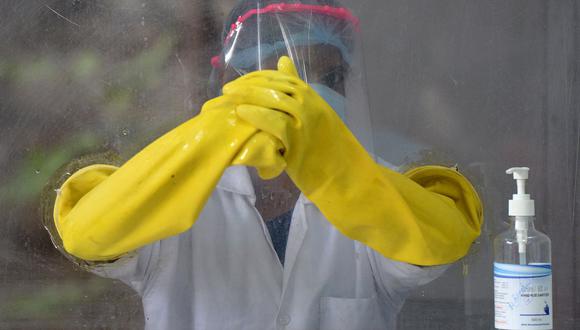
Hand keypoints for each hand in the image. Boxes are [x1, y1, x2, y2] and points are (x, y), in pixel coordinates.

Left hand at [223, 56, 363, 194]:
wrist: (347, 177)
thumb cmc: (331, 151)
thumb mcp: (317, 118)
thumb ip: (299, 96)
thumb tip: (283, 63)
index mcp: (315, 99)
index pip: (284, 78)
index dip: (259, 77)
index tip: (241, 81)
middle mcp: (311, 105)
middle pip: (276, 85)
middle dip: (249, 84)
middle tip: (229, 89)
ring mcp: (306, 122)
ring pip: (275, 100)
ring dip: (248, 95)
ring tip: (230, 98)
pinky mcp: (300, 141)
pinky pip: (275, 122)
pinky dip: (257, 115)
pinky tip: (242, 113)